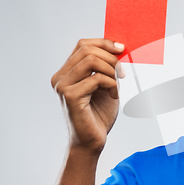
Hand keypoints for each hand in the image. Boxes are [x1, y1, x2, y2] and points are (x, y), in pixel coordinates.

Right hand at [50, 39, 125, 155]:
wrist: (92, 142)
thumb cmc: (99, 115)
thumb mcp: (106, 85)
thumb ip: (107, 68)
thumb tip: (119, 48)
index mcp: (66, 72)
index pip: (82, 45)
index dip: (104, 43)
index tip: (121, 48)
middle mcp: (60, 77)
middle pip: (86, 49)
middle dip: (110, 57)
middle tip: (123, 72)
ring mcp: (62, 86)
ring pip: (91, 61)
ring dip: (111, 70)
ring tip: (117, 86)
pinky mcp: (70, 96)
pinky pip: (96, 78)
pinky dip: (111, 84)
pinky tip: (114, 96)